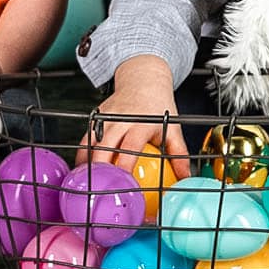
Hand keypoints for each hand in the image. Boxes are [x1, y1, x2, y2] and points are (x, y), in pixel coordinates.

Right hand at [79, 58, 190, 175]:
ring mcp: (106, 117)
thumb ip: (179, 154)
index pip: (131, 145)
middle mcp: (121, 119)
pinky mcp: (96, 117)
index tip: (125, 182)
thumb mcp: (173, 128)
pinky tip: (84, 170)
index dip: (125, 165)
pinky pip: (85, 138)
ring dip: (87, 163)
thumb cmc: (158, 107)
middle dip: (100, 168)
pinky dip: (83, 154)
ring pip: (90, 142)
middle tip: (101, 189)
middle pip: (104, 146)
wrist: (143, 80)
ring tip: (88, 182)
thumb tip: (185, 177)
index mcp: (141, 122)